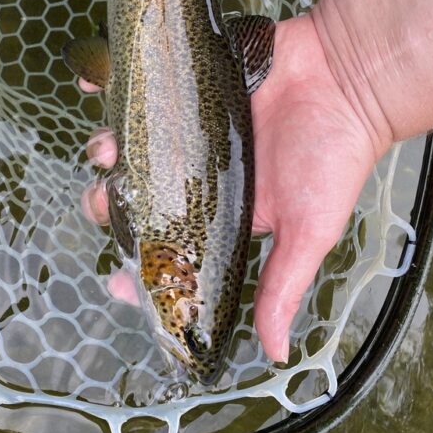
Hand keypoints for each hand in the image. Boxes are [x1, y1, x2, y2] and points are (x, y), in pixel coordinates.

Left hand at [80, 14, 386, 361]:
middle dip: (110, 207)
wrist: (344, 79)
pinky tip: (89, 85)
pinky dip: (105, 85)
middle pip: (137, 198)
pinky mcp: (186, 87)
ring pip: (128, 147)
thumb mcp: (309, 230)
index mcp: (221, 214)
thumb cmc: (331, 157)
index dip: (140, 268)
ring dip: (105, 152)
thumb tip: (277, 353)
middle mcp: (197, 175)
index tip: (118, 282)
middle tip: (108, 202)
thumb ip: (282, 286)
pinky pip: (137, 88)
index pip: (169, 249)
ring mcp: (187, 128)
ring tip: (105, 150)